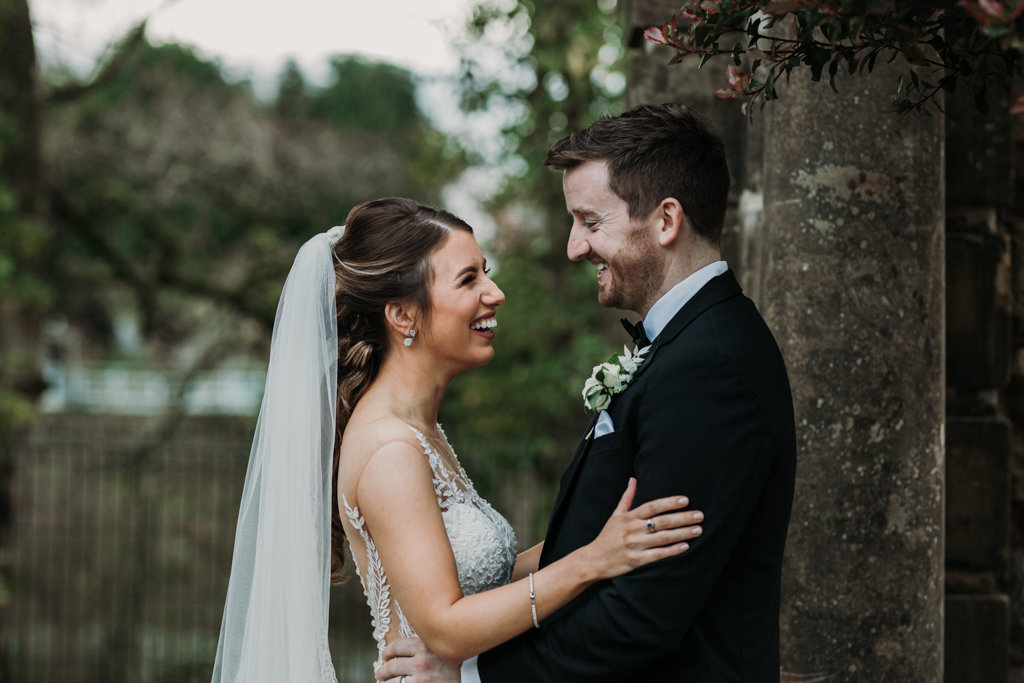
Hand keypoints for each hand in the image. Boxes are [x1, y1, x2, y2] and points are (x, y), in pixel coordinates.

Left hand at [376, 637, 460, 682]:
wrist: (465, 682)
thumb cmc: (451, 668)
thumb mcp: (440, 650)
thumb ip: (424, 644)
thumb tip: (401, 646)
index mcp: (425, 646)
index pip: (397, 646)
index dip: (388, 652)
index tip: (385, 656)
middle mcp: (422, 661)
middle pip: (392, 665)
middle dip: (383, 670)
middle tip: (380, 673)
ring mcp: (420, 678)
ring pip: (392, 680)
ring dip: (385, 682)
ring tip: (383, 682)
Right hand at [584, 477, 702, 579]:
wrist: (593, 560)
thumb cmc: (607, 536)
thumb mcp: (615, 515)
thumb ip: (627, 497)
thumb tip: (633, 479)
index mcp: (629, 517)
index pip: (652, 506)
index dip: (669, 502)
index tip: (685, 500)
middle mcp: (633, 529)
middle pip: (662, 521)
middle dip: (682, 518)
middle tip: (700, 515)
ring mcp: (635, 545)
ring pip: (662, 538)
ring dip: (682, 533)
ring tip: (698, 530)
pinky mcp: (636, 560)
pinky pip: (657, 555)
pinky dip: (672, 551)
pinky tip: (685, 547)